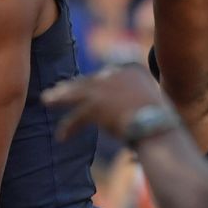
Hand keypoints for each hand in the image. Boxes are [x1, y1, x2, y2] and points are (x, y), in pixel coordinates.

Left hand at [41, 64, 167, 139]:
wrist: (162, 132)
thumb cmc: (161, 123)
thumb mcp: (150, 102)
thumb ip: (133, 96)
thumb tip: (119, 105)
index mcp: (131, 70)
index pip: (105, 74)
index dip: (89, 82)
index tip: (76, 84)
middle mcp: (117, 74)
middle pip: (88, 81)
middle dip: (70, 86)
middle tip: (54, 90)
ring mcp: (106, 89)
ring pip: (76, 93)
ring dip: (59, 98)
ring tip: (45, 100)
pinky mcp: (97, 106)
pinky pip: (77, 117)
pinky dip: (69, 127)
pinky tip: (61, 137)